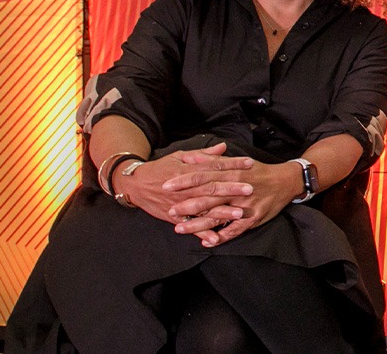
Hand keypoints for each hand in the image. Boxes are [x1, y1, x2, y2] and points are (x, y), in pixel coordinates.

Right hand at [112, 141, 252, 243]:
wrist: (135, 184)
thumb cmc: (160, 168)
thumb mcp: (180, 156)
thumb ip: (203, 154)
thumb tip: (223, 147)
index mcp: (190, 169)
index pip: (215, 166)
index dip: (233, 165)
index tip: (249, 164)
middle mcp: (187, 188)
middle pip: (212, 187)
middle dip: (232, 189)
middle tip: (250, 188)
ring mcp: (181, 204)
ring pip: (204, 208)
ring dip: (222, 212)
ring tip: (239, 213)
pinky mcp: (175, 217)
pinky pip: (191, 226)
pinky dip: (202, 232)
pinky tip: (215, 239)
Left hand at [170, 159, 304, 246]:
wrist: (286, 181)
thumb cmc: (259, 171)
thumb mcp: (238, 161)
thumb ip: (215, 160)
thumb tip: (193, 157)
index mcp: (232, 173)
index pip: (204, 176)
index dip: (185, 181)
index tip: (167, 185)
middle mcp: (236, 189)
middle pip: (208, 197)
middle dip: (187, 205)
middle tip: (169, 211)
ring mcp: (245, 205)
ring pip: (218, 216)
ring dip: (198, 224)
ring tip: (180, 229)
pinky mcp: (253, 218)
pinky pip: (235, 230)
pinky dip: (221, 237)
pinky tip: (208, 242)